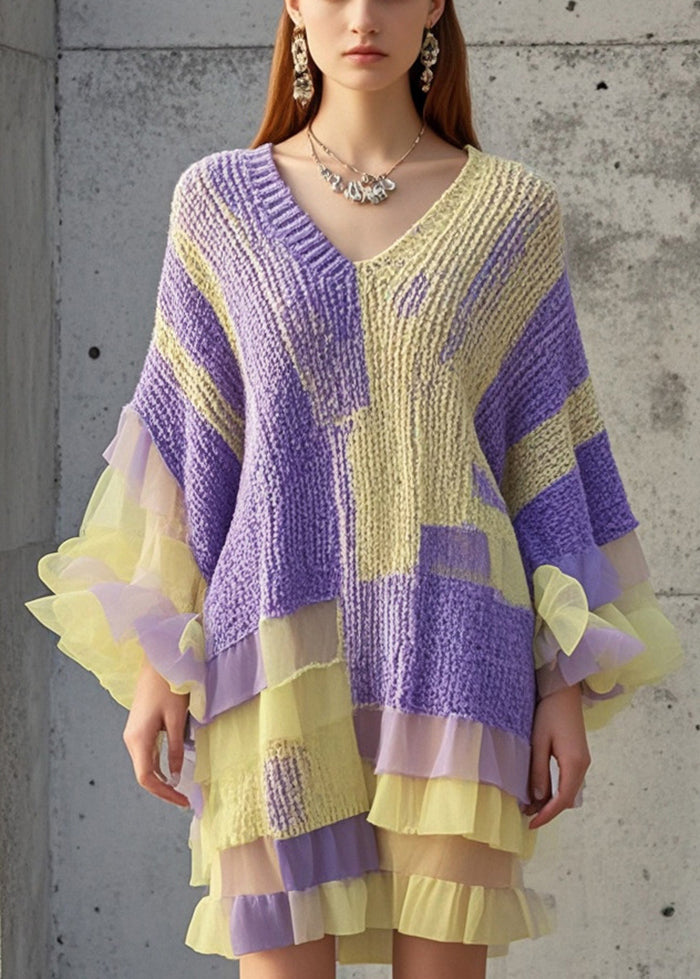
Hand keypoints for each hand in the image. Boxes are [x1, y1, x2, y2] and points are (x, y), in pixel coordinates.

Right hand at [122, 656, 190, 807]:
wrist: (158, 662)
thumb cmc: (169, 686)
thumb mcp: (177, 719)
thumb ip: (176, 748)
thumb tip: (176, 775)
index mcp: (138, 739)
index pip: (146, 778)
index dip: (164, 793)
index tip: (183, 801)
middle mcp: (131, 740)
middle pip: (144, 774)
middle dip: (164, 789)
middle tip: (185, 799)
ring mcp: (133, 734)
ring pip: (145, 765)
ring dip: (162, 779)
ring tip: (182, 789)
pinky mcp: (140, 728)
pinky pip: (148, 754)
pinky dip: (160, 766)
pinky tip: (174, 770)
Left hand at [523, 683, 590, 829]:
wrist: (564, 692)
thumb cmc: (549, 713)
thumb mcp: (539, 742)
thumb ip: (538, 771)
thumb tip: (537, 797)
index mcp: (574, 764)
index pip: (562, 800)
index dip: (547, 815)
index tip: (531, 824)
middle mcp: (582, 766)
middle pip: (567, 799)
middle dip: (547, 810)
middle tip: (525, 815)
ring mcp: (582, 761)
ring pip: (568, 791)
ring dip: (550, 800)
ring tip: (529, 804)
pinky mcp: (578, 756)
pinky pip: (568, 781)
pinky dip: (555, 789)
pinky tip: (539, 789)